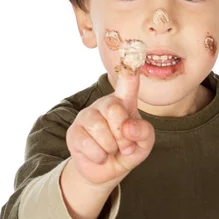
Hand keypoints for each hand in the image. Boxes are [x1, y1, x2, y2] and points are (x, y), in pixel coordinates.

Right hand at [66, 67, 154, 188]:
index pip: (128, 81)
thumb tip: (127, 127)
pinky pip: (89, 144)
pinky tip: (100, 155)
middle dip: (123, 134)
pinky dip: (100, 156)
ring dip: (111, 147)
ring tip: (111, 150)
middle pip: (115, 108)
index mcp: (124, 102)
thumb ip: (143, 133)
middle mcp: (105, 104)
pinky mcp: (74, 132)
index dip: (130, 66)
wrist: (106, 171)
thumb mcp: (144, 144)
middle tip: (125, 144)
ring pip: (101, 129)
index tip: (133, 47)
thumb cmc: (127, 150)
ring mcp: (88, 116)